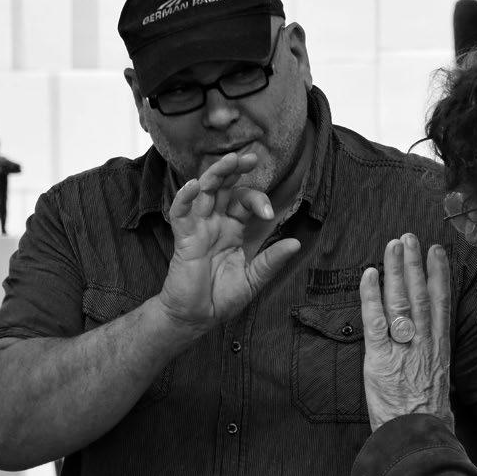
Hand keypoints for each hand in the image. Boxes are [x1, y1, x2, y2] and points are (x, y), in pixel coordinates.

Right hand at [158, 152, 300, 330]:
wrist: (197, 318)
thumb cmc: (221, 298)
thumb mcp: (253, 280)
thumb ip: (271, 261)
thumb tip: (296, 243)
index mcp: (232, 229)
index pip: (244, 202)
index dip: (257, 201)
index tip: (269, 214)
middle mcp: (215, 224)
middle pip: (223, 188)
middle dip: (234, 171)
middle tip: (249, 157)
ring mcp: (198, 229)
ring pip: (203, 193)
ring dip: (214, 175)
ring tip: (227, 161)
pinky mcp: (184, 239)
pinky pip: (180, 214)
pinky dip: (184, 198)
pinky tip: (192, 186)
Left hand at [359, 234, 453, 431]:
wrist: (418, 440)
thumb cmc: (428, 420)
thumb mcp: (441, 388)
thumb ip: (433, 365)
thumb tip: (430, 355)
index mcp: (440, 350)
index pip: (441, 304)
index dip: (439, 275)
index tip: (437, 252)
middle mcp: (425, 344)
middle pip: (419, 295)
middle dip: (415, 263)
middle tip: (410, 237)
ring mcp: (403, 349)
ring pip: (400, 301)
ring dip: (396, 270)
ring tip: (393, 245)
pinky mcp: (380, 358)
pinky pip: (375, 321)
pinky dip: (371, 296)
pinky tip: (370, 274)